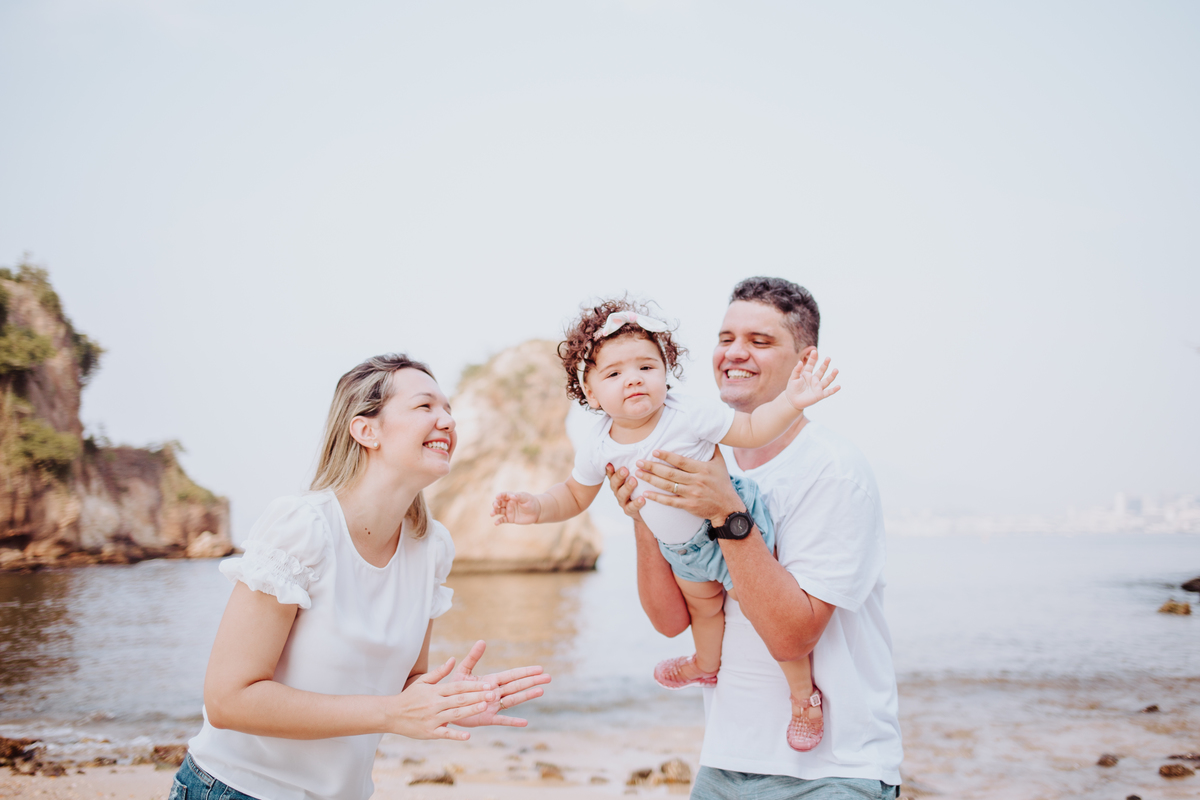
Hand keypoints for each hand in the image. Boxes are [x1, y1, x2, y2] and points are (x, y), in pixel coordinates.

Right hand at [383, 656, 498, 740]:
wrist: (391, 714)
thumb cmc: (409, 697)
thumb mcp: (422, 681)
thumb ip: (439, 672)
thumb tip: (453, 659)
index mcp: (435, 691)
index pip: (457, 687)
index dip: (473, 686)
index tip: (487, 684)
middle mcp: (435, 704)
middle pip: (459, 699)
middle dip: (477, 696)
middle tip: (492, 694)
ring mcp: (432, 719)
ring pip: (454, 714)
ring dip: (470, 711)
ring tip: (484, 707)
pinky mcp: (430, 732)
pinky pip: (444, 734)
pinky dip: (456, 735)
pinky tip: (468, 736)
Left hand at [448, 640, 551, 727]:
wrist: (445, 707)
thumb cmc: (454, 688)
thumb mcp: (463, 671)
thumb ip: (473, 657)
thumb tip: (482, 641)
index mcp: (491, 681)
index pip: (512, 675)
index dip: (525, 671)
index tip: (539, 668)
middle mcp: (496, 693)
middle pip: (517, 686)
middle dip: (532, 681)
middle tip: (548, 677)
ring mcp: (493, 706)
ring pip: (513, 700)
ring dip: (527, 696)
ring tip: (541, 691)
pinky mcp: (487, 719)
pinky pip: (502, 720)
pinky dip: (513, 722)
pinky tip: (525, 722)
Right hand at [492, 492, 540, 524]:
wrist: (536, 512)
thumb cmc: (531, 502)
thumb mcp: (526, 498)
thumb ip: (519, 497)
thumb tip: (511, 496)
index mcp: (511, 497)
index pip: (504, 495)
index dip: (500, 495)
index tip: (497, 496)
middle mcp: (508, 503)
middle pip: (499, 503)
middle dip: (496, 504)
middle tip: (495, 505)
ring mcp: (508, 511)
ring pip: (499, 511)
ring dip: (494, 512)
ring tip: (492, 514)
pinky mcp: (510, 518)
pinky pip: (502, 520)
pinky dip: (498, 521)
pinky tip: (496, 523)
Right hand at [604, 464, 645, 520]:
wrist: (647, 510)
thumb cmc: (643, 488)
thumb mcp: (640, 476)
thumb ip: (638, 466)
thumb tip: (645, 448)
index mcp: (619, 481)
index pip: (612, 474)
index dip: (610, 469)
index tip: (610, 463)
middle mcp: (618, 490)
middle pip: (614, 483)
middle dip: (619, 476)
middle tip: (625, 469)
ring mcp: (623, 501)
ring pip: (621, 494)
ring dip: (627, 487)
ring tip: (634, 481)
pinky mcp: (630, 511)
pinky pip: (631, 508)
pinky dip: (636, 503)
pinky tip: (643, 498)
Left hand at [636, 448, 745, 523]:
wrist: (727, 507)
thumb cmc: (722, 483)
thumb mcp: (720, 464)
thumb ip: (713, 449)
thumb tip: (709, 432)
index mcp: (703, 469)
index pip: (681, 461)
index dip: (667, 456)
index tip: (654, 451)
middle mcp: (697, 481)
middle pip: (670, 473)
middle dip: (653, 467)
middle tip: (639, 461)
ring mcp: (692, 494)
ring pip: (668, 486)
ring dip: (651, 480)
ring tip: (638, 474)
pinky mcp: (689, 505)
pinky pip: (670, 501)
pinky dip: (657, 498)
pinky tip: (646, 493)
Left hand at [784, 350, 839, 410]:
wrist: (792, 401)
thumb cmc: (792, 388)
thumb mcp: (793, 378)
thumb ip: (796, 370)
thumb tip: (799, 362)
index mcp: (807, 374)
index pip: (811, 365)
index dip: (813, 358)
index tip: (814, 351)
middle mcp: (814, 379)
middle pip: (821, 371)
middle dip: (825, 364)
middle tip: (828, 358)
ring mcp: (818, 387)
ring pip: (827, 380)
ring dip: (832, 376)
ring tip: (836, 370)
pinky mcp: (819, 395)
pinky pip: (828, 392)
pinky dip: (833, 390)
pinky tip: (839, 386)